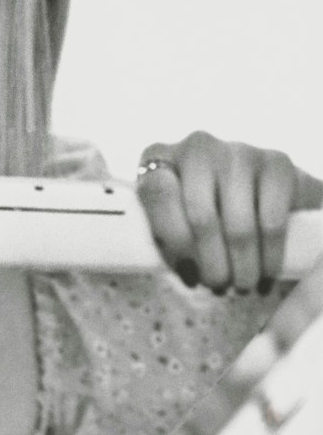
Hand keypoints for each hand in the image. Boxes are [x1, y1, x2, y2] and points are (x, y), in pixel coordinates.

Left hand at [136, 131, 322, 292]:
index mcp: (159, 157)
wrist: (263, 195)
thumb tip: (179, 270)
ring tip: (242, 287)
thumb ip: (165, 237)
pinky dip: (269, 256)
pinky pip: (271, 221)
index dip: (172, 240)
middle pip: (200, 215)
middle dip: (211, 263)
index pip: (156, 193)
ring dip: (241, 266)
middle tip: (218, 288)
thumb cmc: (207, 215)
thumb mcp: (176, 221)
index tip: (188, 274)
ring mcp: (238, 151)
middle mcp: (197, 147)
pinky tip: (266, 275)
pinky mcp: (277, 162)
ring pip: (237, 224)